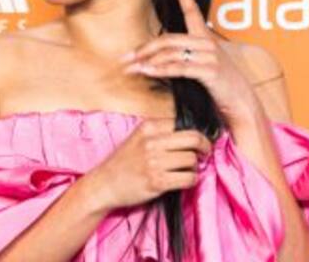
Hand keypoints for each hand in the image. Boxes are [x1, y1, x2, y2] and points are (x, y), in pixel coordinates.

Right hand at [85, 117, 212, 209]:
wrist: (104, 184)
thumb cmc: (123, 162)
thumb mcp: (139, 137)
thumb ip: (161, 133)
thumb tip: (192, 134)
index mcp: (148, 127)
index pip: (184, 124)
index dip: (197, 134)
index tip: (200, 142)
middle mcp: (152, 142)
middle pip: (194, 139)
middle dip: (205, 147)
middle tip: (205, 153)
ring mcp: (154, 162)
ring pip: (192, 160)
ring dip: (195, 166)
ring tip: (187, 169)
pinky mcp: (157, 181)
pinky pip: (189, 178)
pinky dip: (191, 180)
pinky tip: (184, 180)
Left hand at [120, 0, 259, 123]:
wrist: (241, 103)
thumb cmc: (220, 86)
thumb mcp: (203, 67)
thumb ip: (184, 58)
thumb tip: (155, 59)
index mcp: (206, 38)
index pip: (193, 10)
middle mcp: (208, 43)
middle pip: (169, 39)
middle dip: (145, 48)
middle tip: (125, 58)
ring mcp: (210, 56)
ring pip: (171, 54)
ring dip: (147, 62)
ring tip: (130, 68)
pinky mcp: (210, 71)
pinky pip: (179, 67)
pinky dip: (160, 69)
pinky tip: (147, 71)